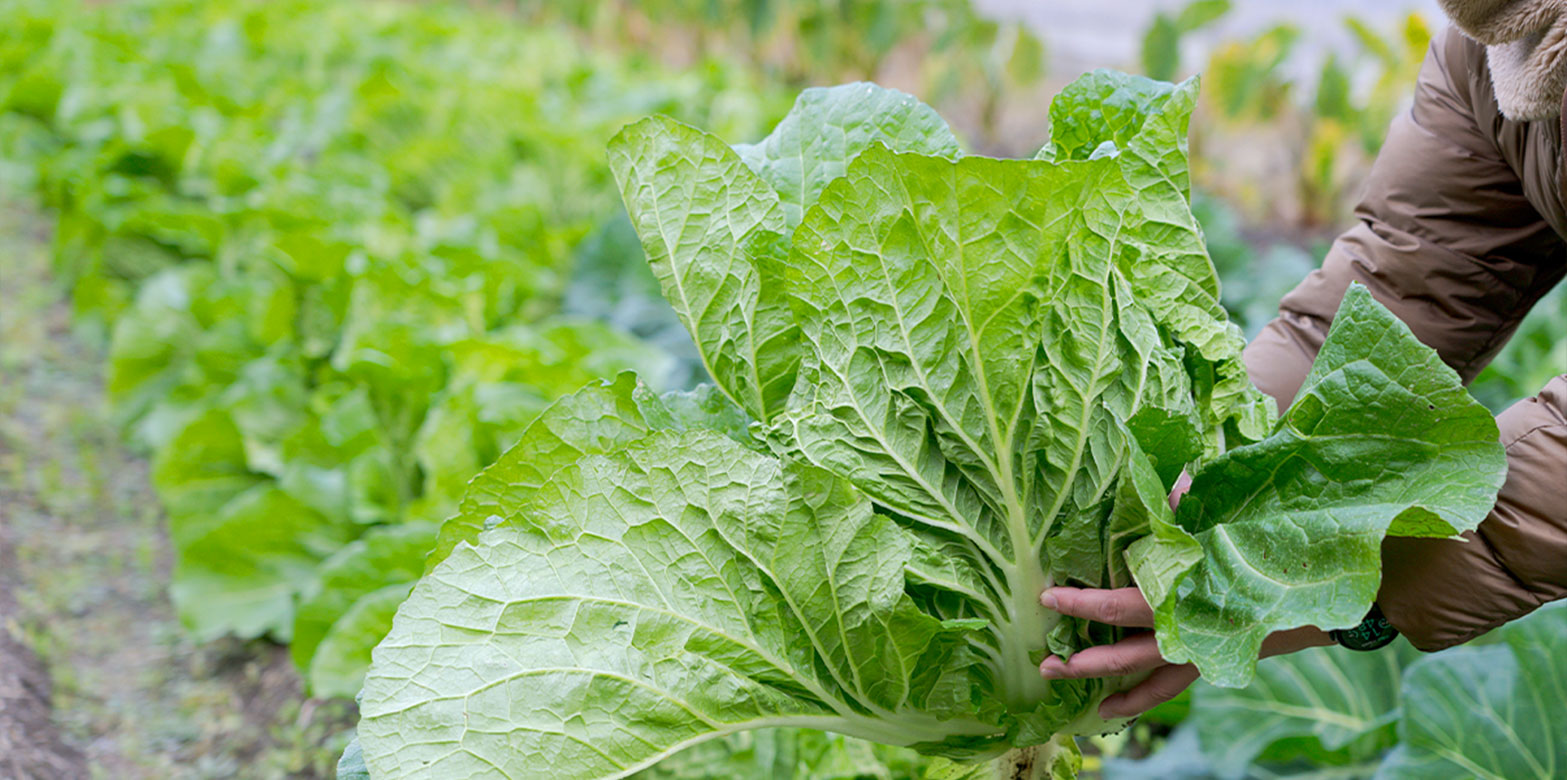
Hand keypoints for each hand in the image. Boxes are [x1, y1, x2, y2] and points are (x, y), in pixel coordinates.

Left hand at [1037, 471, 1329, 719]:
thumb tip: (1150, 483)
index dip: (1083, 604)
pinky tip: (1117, 708)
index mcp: (1188, 591)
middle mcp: (1193, 627)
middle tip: (1047, 662)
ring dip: (1112, 689)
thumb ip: (1182, 504)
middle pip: (1128, 651)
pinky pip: (1174, 684)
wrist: (1332, 583)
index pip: (1123, 603)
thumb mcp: (1227, 514)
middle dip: (1086, 659)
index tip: (1048, 597)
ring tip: (1076, 695)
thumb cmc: (1272, 541)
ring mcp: (1205, 647)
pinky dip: (1145, 698)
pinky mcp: (1215, 657)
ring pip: (1150, 678)